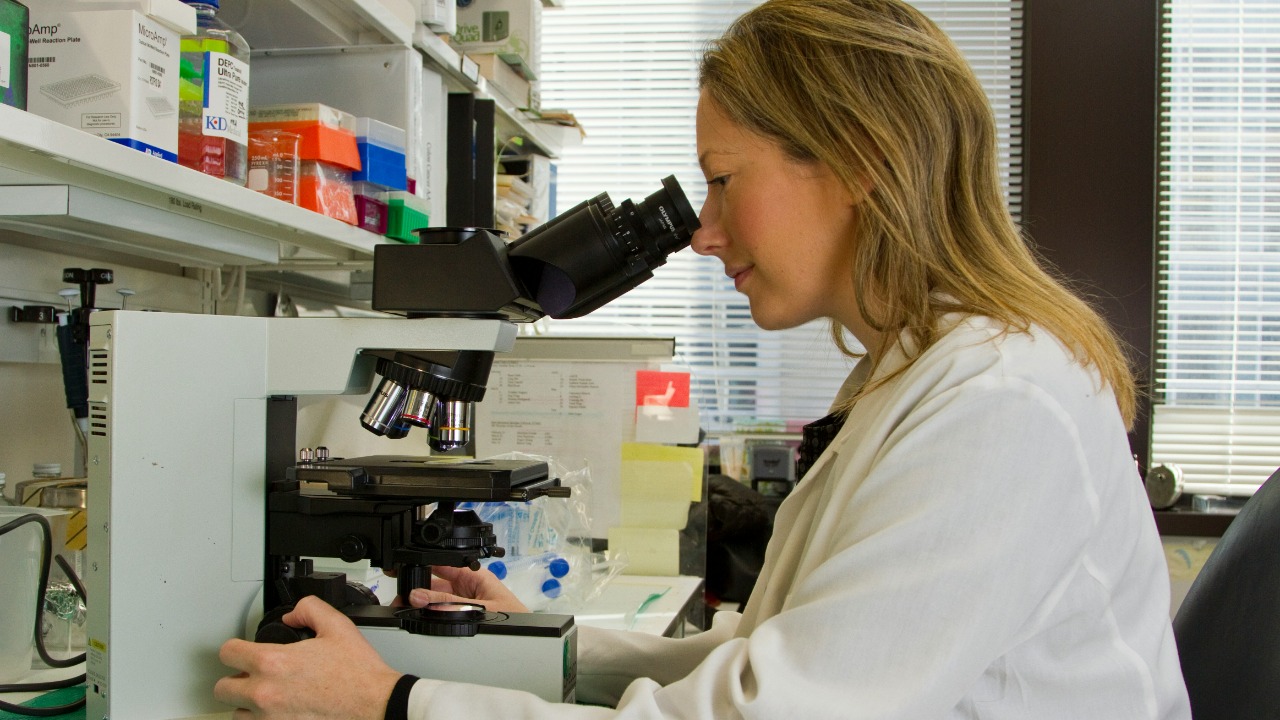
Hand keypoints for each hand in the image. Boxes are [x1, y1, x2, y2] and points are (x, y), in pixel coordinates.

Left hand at [214, 596, 402, 718]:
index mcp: (273, 663)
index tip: (242, 652)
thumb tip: (292, 615)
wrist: (374, 704)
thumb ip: (309, 610)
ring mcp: (269, 719)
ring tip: (268, 697)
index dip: (235, 648)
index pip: (227, 653)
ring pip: (237, 713)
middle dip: (236, 679)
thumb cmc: (357, 673)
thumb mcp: (337, 626)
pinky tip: (278, 712)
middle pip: (222, 688)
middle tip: (252, 676)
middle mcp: (264, 693)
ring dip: (248, 704)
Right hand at [409, 564, 529, 613]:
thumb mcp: (478, 608)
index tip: (405, 570)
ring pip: (437, 599)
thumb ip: (448, 604)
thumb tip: (421, 597)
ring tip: (406, 608)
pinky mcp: (463, 615)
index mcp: (474, 575)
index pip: (443, 563)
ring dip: (422, 604)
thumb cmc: (514, 616)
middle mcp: (467, 586)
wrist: (526, 641)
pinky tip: (420, 618)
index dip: (424, 564)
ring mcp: (464, 601)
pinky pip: (442, 612)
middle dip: (418, 589)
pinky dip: (430, 615)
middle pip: (436, 584)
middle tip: (402, 597)